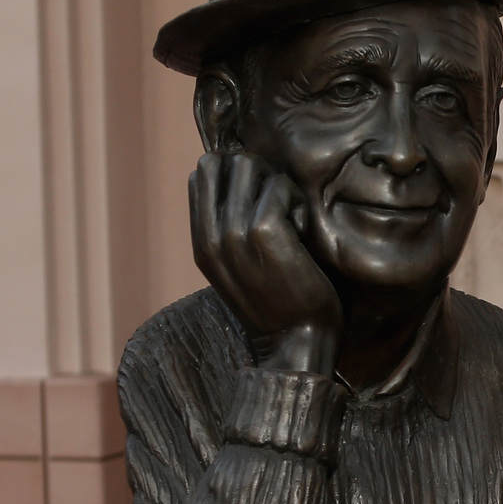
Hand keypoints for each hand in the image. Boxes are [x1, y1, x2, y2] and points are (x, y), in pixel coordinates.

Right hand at [188, 152, 341, 374]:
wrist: (295, 343)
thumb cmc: (278, 304)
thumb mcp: (238, 268)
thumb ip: (228, 232)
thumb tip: (238, 183)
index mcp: (201, 243)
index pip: (201, 175)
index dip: (236, 176)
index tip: (259, 206)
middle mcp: (210, 235)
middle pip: (222, 161)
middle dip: (256, 173)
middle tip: (277, 207)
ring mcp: (233, 232)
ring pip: (250, 165)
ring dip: (277, 186)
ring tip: (290, 219)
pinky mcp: (263, 231)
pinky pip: (280, 186)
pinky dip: (297, 203)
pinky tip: (301, 233)